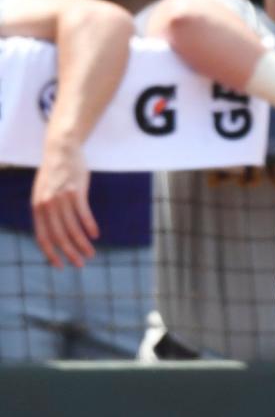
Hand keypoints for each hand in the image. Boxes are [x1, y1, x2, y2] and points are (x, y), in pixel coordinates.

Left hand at [31, 137, 98, 268]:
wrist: (61, 149)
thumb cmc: (53, 173)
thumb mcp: (42, 193)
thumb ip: (45, 211)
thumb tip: (52, 233)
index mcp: (37, 208)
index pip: (43, 238)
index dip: (51, 254)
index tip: (60, 266)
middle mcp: (47, 205)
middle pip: (59, 236)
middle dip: (70, 254)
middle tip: (80, 264)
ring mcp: (62, 198)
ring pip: (73, 228)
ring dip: (83, 244)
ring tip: (91, 253)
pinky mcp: (77, 191)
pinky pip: (84, 214)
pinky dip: (90, 227)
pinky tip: (95, 235)